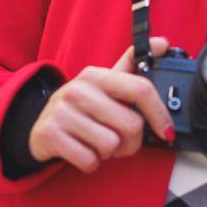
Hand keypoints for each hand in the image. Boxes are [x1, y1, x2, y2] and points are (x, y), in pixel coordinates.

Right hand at [28, 37, 174, 173]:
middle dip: (131, 142)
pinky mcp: (50, 134)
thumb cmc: (81, 107)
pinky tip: (83, 150)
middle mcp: (78, 89)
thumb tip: (163, 43)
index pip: (140, 89)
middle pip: (131, 125)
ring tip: (98, 143)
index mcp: (96, 75)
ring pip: (111, 145)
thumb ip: (132, 65)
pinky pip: (89, 160)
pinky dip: (91, 162)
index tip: (166, 131)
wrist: (40, 126)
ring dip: (109, 153)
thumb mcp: (104, 84)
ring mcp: (62, 111)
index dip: (159, 113)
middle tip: (120, 140)